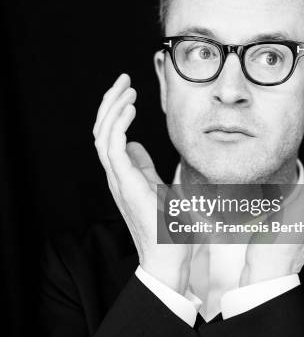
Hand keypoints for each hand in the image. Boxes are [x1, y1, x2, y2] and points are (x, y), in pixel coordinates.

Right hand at [93, 73, 191, 292]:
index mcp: (122, 173)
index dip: (115, 110)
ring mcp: (118, 179)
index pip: (109, 134)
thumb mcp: (156, 185)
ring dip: (113, 108)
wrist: (169, 256)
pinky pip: (113, 147)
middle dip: (110, 101)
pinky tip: (130, 107)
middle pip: (101, 130)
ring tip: (127, 89)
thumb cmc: (166, 226)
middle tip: (123, 80)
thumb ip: (143, 166)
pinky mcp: (125, 183)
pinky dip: (118, 124)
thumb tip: (136, 146)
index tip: (128, 89)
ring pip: (102, 135)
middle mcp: (115, 174)